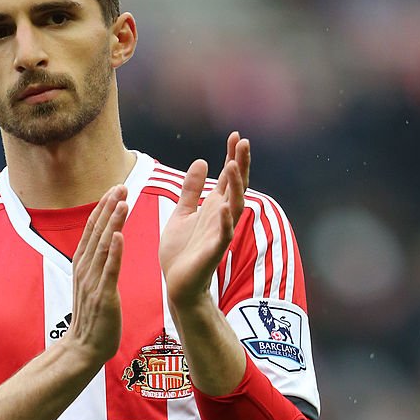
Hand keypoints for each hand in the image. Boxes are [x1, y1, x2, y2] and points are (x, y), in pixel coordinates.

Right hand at [65, 185, 127, 367]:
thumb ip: (96, 263)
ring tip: (123, 201)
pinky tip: (120, 235)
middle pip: (97, 232)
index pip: (92, 230)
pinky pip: (109, 271)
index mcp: (82, 265)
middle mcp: (85, 269)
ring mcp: (93, 282)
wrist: (84, 348)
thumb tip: (104, 243)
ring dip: (113, 222)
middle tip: (121, 185)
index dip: (103, 207)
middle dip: (109, 207)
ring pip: (103, 246)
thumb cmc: (93, 317)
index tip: (115, 188)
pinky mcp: (103, 296)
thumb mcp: (91, 284)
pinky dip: (114, 252)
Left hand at [159, 132, 248, 310]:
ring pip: (233, 206)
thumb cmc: (181, 252)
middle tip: (243, 141)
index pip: (227, 177)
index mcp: (213, 207)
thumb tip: (202, 162)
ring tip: (233, 166)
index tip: (236, 135)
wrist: (177, 284)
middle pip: (235, 186)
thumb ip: (191, 190)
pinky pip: (223, 235)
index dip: (232, 156)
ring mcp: (219, 233)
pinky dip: (225, 222)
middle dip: (240, 165)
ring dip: (234, 187)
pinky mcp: (213, 251)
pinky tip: (225, 207)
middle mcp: (220, 217)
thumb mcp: (182, 213)